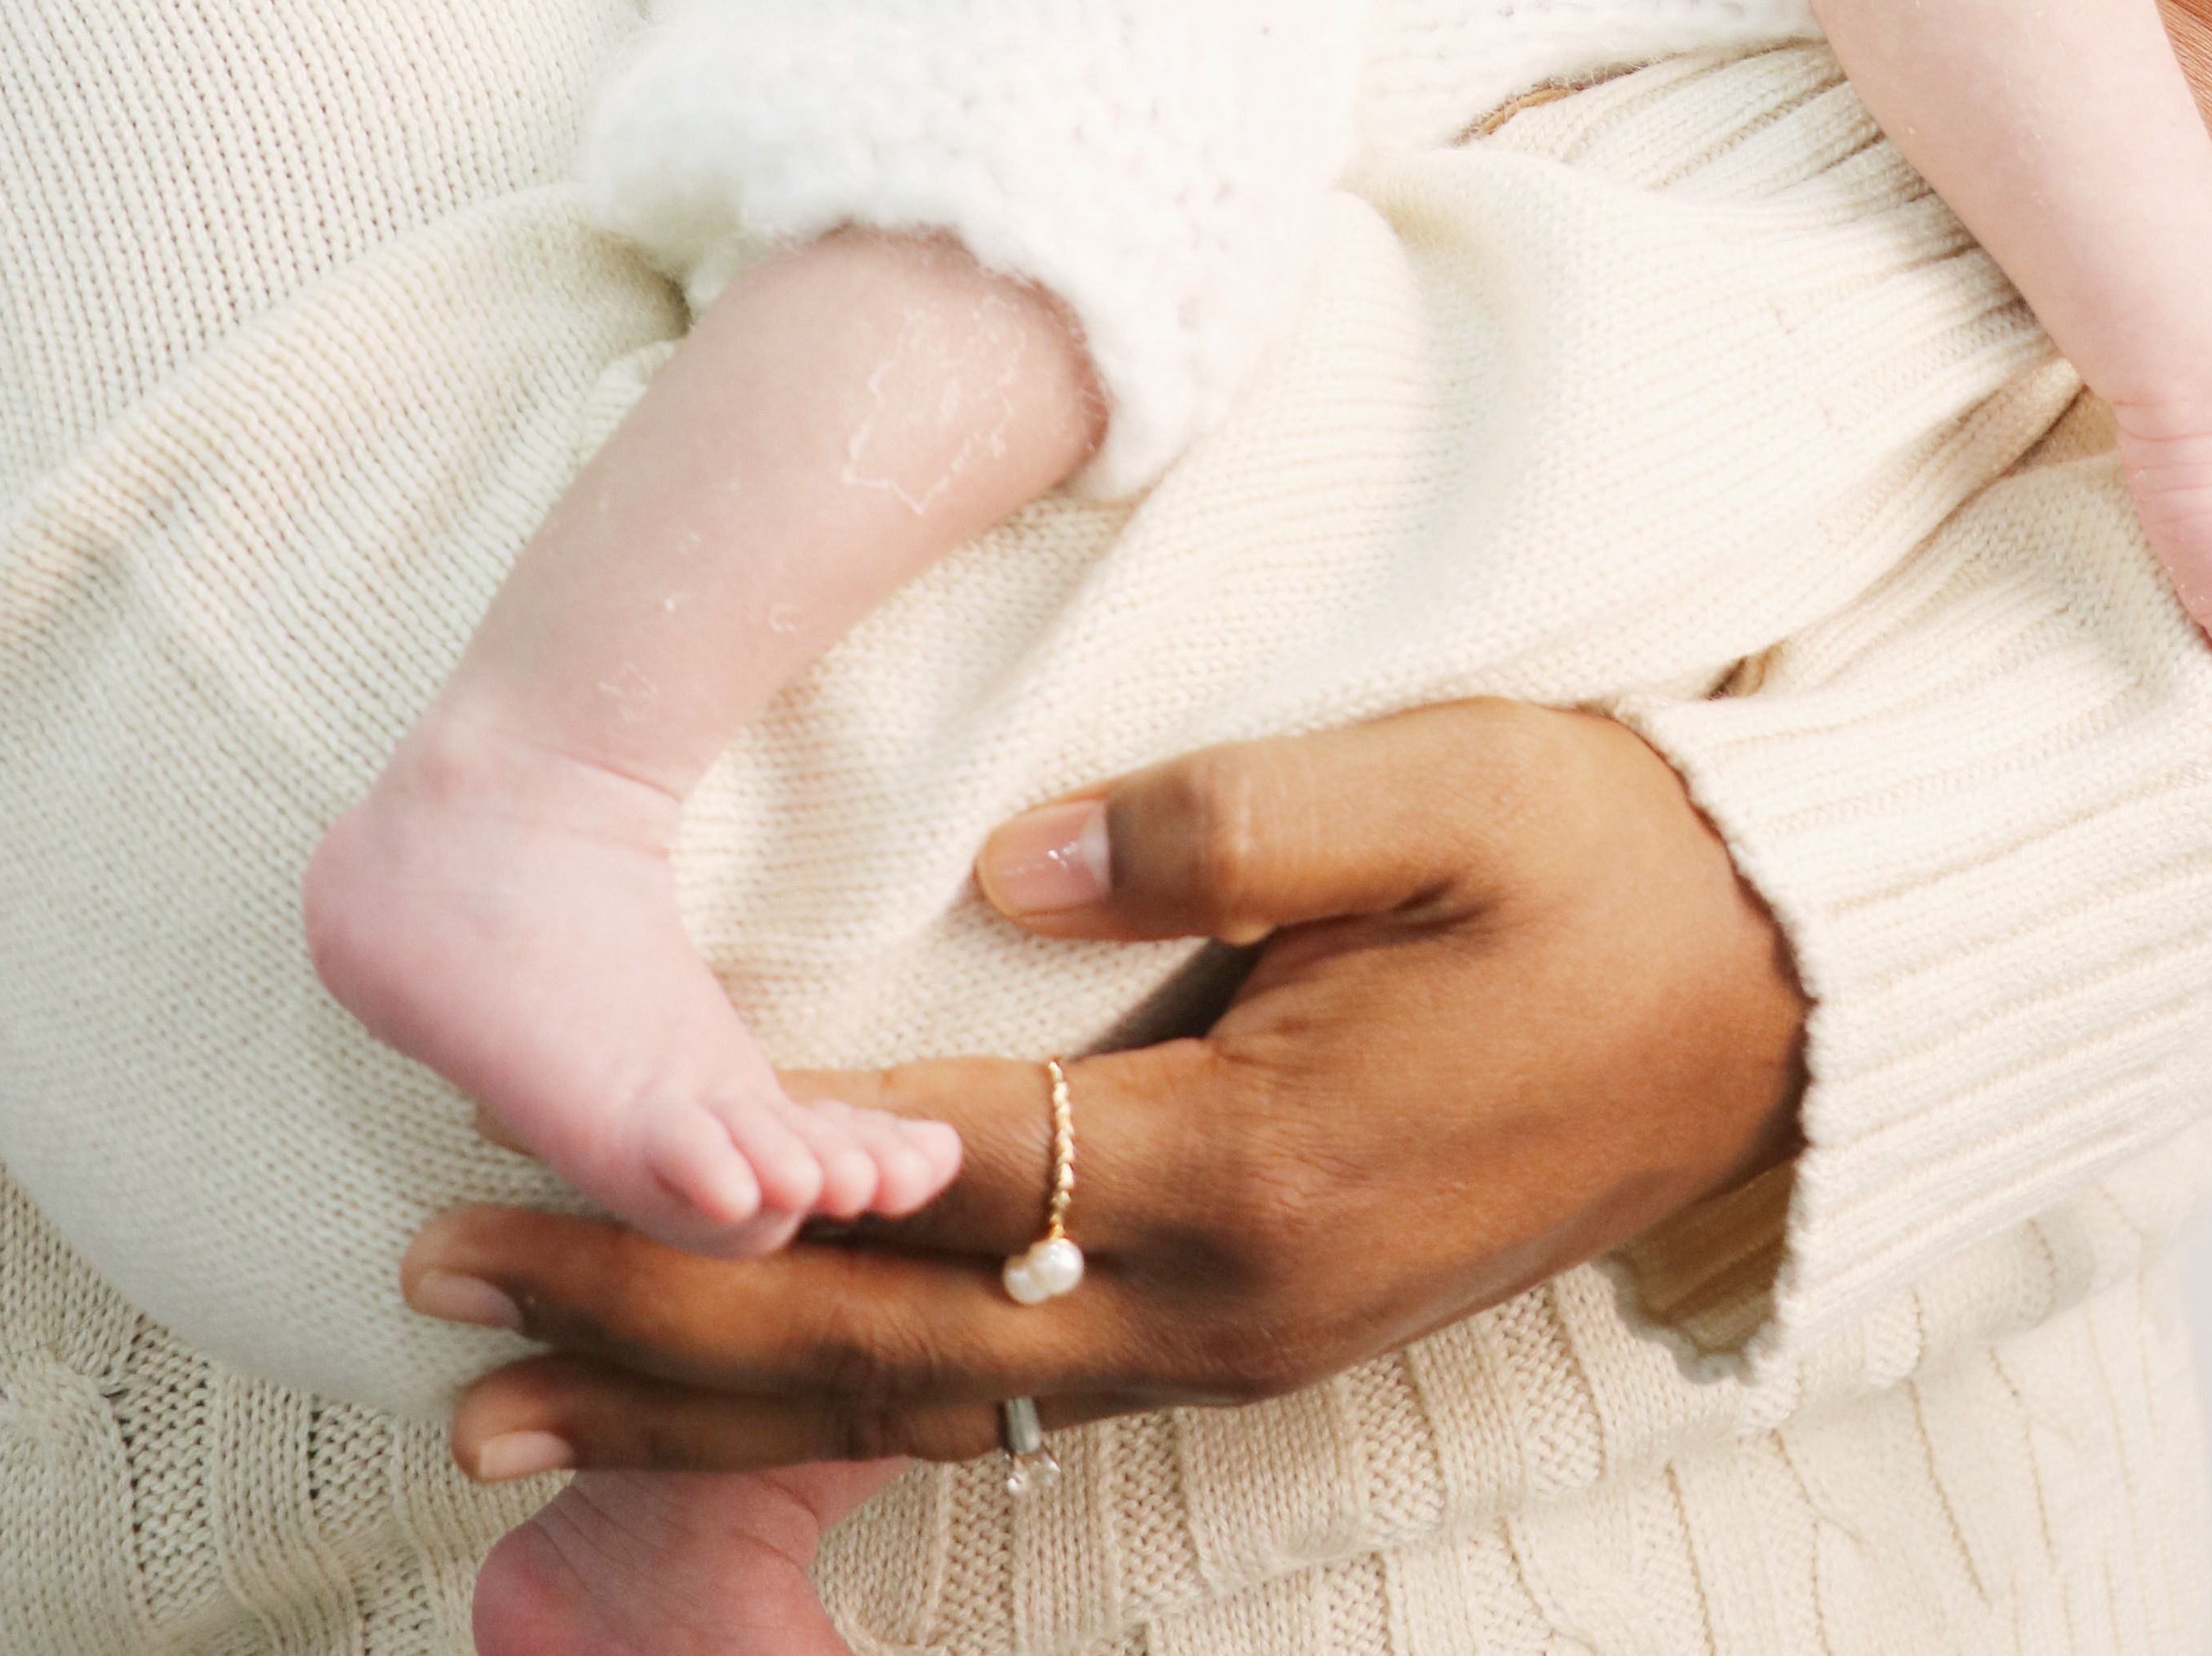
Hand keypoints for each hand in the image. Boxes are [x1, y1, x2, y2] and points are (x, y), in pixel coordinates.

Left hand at [402, 701, 1804, 1481]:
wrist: (1782, 1008)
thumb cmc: (1612, 865)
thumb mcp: (1443, 789)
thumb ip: (1223, 823)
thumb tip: (1014, 859)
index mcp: (1250, 1160)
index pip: (910, 1189)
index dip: (701, 1192)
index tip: (511, 1181)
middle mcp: (1223, 1298)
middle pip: (876, 1343)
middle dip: (635, 1336)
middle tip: (429, 1312)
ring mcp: (1246, 1343)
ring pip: (928, 1403)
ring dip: (709, 1408)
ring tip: (508, 1423)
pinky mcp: (1265, 1334)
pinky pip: (1018, 1406)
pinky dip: (855, 1420)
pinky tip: (760, 1421)